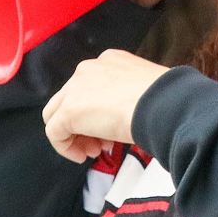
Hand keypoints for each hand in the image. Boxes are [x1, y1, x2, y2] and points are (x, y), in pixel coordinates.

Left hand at [42, 49, 168, 162]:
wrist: (161, 104)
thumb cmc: (162, 99)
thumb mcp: (142, 90)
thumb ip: (123, 95)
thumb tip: (117, 117)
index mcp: (109, 60)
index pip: (90, 87)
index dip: (98, 112)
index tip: (111, 129)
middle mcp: (88, 69)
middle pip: (70, 100)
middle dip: (84, 125)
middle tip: (101, 144)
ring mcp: (75, 88)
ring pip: (57, 114)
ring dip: (75, 136)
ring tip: (96, 151)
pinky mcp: (68, 110)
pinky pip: (55, 132)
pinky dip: (66, 147)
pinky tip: (83, 156)